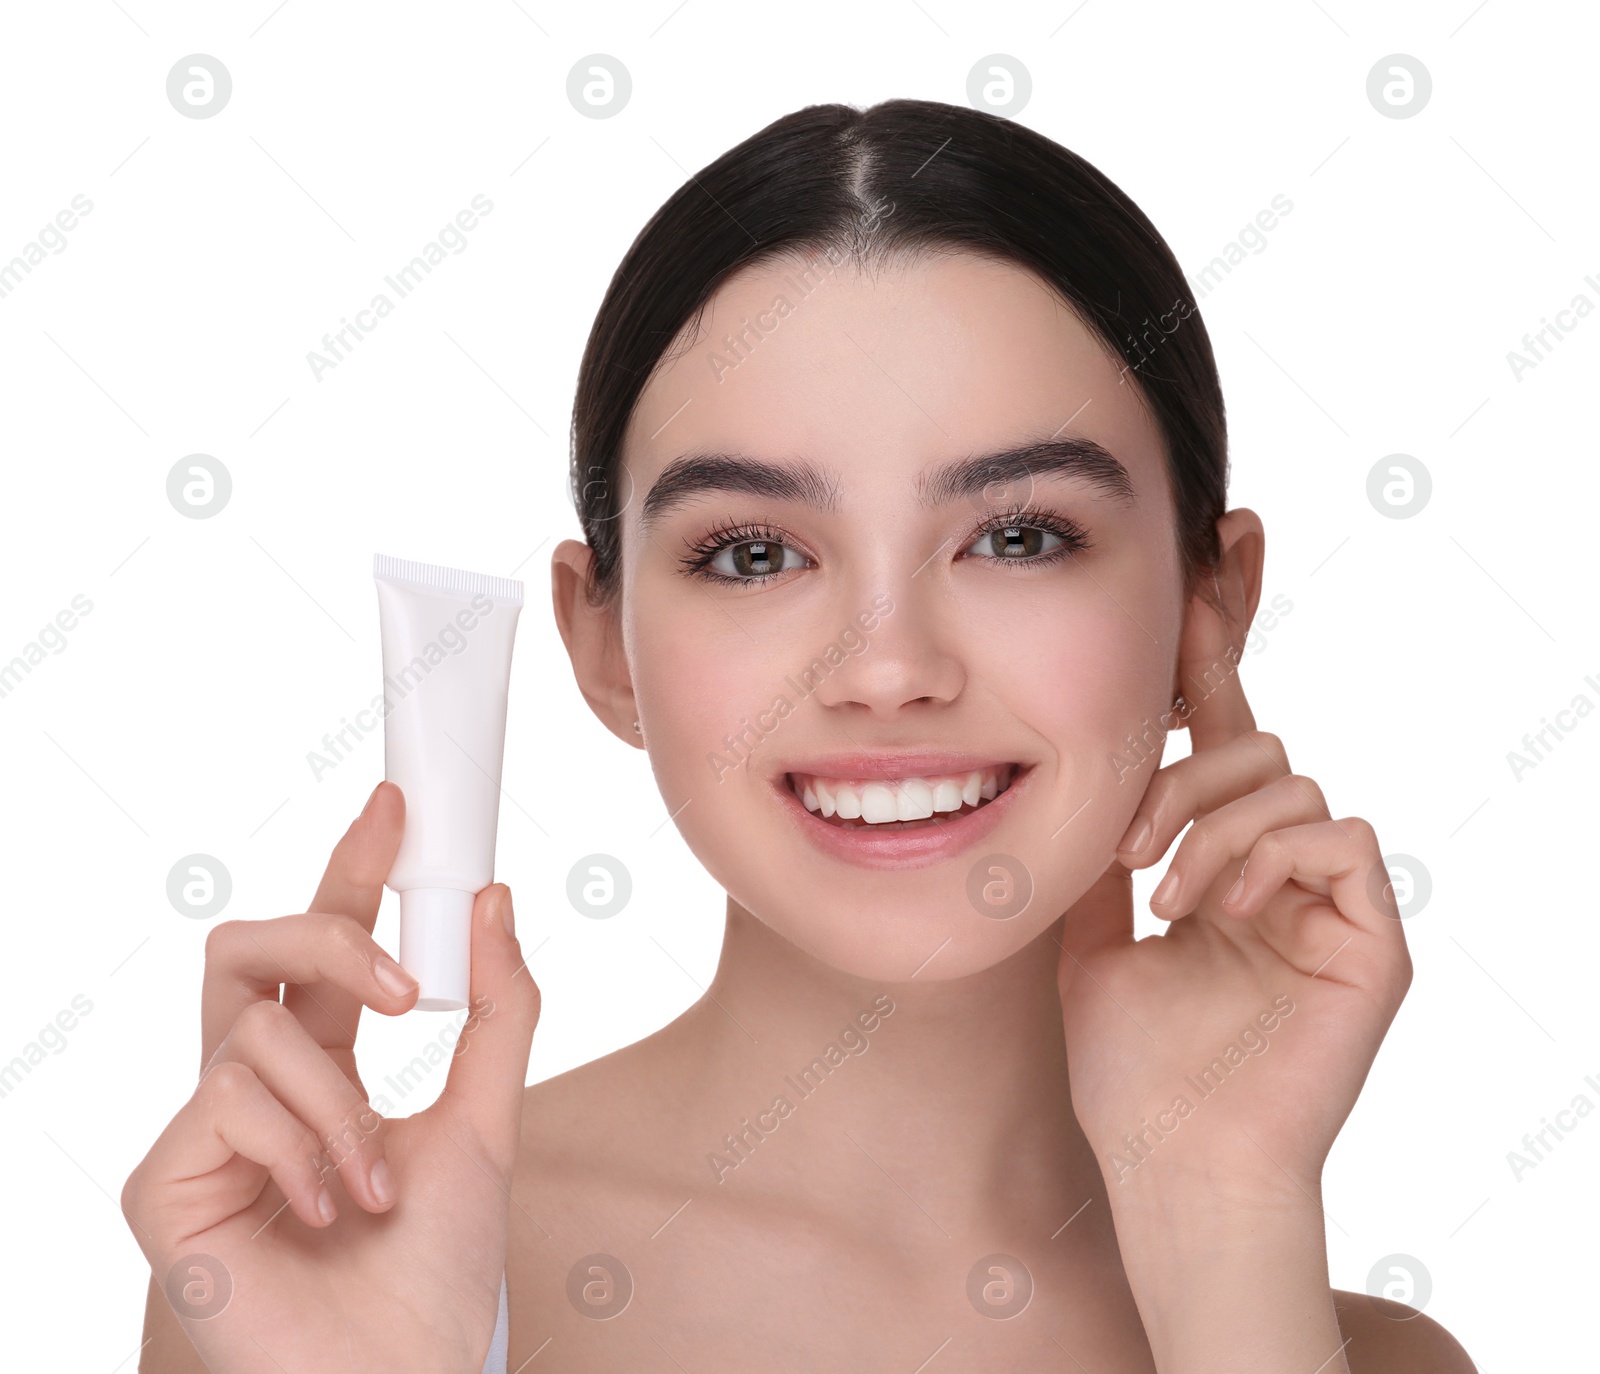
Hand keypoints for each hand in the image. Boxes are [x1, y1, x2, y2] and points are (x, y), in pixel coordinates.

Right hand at [121, 782, 538, 1372]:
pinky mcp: (163, 1181)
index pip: (325, 945)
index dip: (350, 870)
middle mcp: (256, 1085)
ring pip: (254, 1032)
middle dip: (327, 938)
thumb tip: (495, 899)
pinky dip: (302, 1150)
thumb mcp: (487, 1117)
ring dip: (340, 1105)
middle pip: (252, 949)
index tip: (395, 806)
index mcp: (326, 1064)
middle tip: (398, 986)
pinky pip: (227, 1101)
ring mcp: (205, 1132)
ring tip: (374, 1183)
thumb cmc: (436, 1262)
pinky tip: (327, 1212)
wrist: (400, 1372)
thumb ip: (496, 1009)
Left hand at [1056, 592, 1412, 1208]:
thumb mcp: (1086, 929)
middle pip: (1256, 747)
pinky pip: (1343, 836)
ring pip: (1292, 783)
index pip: (1221, 740)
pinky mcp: (1372, 939)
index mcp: (1218, 858)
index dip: (1209, 662)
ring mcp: (1330, 903)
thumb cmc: (1129, 1065)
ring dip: (1213, 827)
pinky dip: (1272, 855)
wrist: (1170, 1157)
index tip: (1194, 584)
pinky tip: (1220, 909)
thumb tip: (1071, 764)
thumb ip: (1096, 844)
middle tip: (1128, 851)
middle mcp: (1280, 869)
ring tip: (1165, 900)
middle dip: (1184, 776)